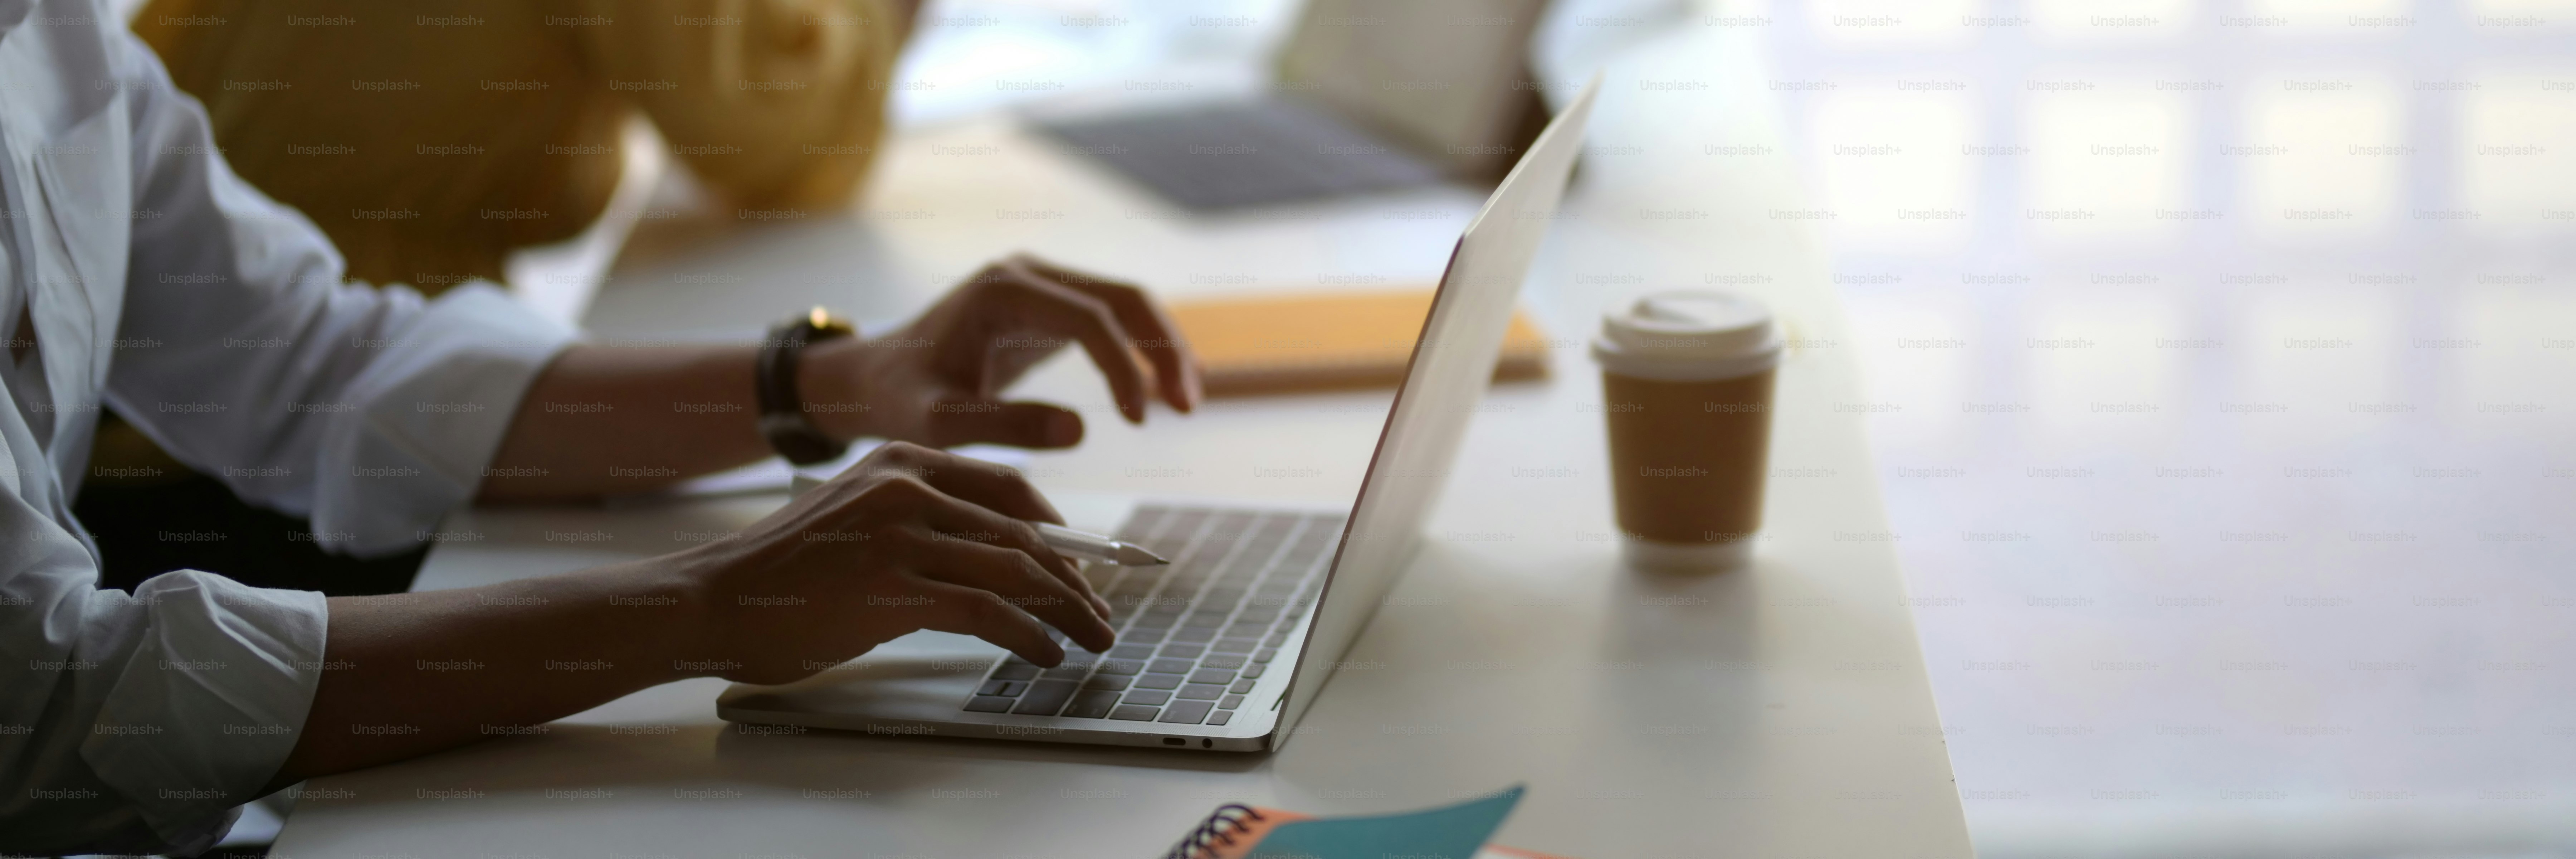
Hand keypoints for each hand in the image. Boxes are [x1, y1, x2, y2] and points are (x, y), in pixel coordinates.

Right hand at [681, 442, 1116, 684]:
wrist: (713, 599)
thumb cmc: (786, 570)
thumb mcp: (856, 517)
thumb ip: (919, 520)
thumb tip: (997, 556)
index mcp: (901, 459)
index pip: (1008, 489)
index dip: (1059, 529)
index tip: (1086, 565)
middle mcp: (906, 487)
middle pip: (1022, 533)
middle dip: (1074, 578)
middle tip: (1101, 613)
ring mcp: (901, 535)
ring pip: (1016, 571)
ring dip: (1066, 611)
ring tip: (1091, 639)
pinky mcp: (894, 587)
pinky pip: (988, 612)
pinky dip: (1030, 636)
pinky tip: (1047, 655)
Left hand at [802, 253, 1201, 448]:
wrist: (874, 378)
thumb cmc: (899, 399)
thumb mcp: (936, 422)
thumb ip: (1000, 426)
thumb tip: (1081, 431)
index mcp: (1003, 290)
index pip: (1088, 317)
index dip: (1122, 366)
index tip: (1138, 420)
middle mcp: (1029, 274)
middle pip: (1124, 297)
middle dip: (1163, 348)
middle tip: (1187, 406)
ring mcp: (1043, 285)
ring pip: (1127, 304)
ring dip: (1162, 349)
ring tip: (1184, 405)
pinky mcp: (1050, 308)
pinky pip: (1112, 321)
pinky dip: (1141, 353)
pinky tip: (1155, 395)